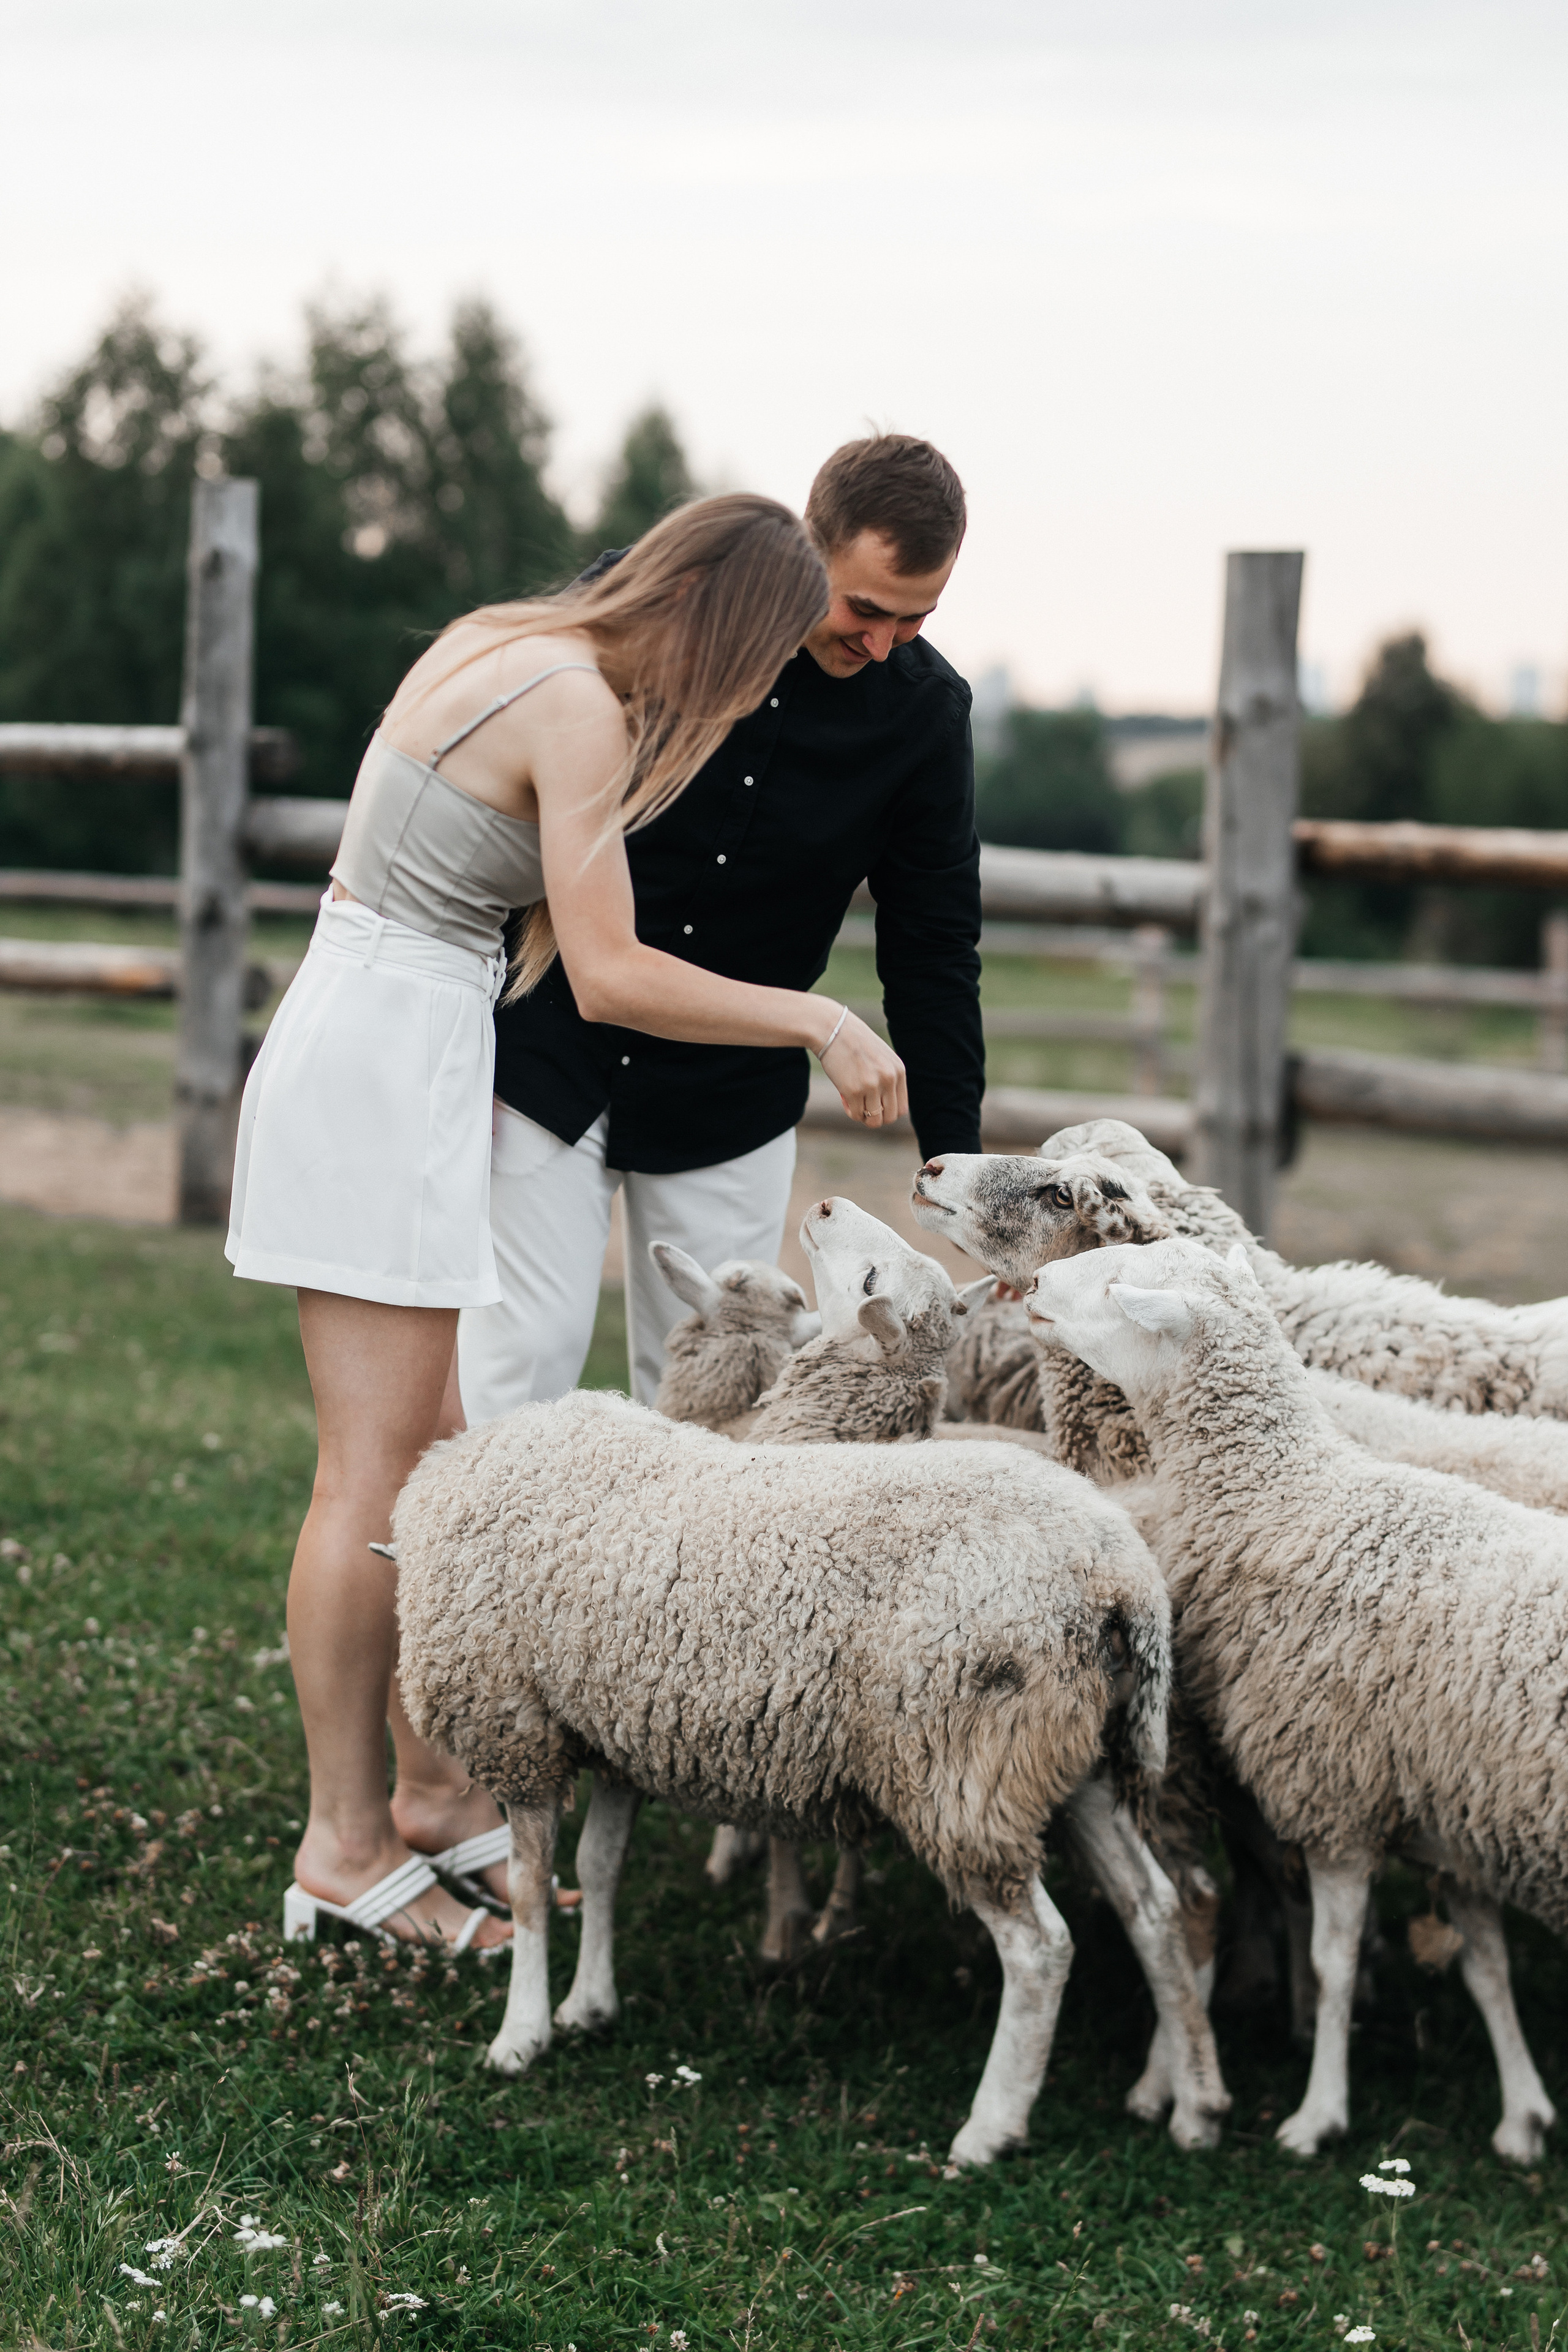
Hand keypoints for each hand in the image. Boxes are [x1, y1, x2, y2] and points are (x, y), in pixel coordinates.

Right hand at [818, 1008, 907, 1128]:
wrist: (830, 1028)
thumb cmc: (853, 1041)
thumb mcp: (881, 1056)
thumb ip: (888, 1076)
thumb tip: (884, 1105)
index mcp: (898, 1070)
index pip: (901, 1108)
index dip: (887, 1111)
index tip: (875, 1105)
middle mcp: (889, 1079)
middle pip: (890, 1117)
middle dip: (876, 1117)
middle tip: (863, 1106)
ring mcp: (871, 1085)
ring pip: (874, 1120)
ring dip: (863, 1116)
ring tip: (853, 1102)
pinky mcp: (853, 1090)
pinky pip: (856, 1114)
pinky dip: (850, 1111)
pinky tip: (843, 1097)